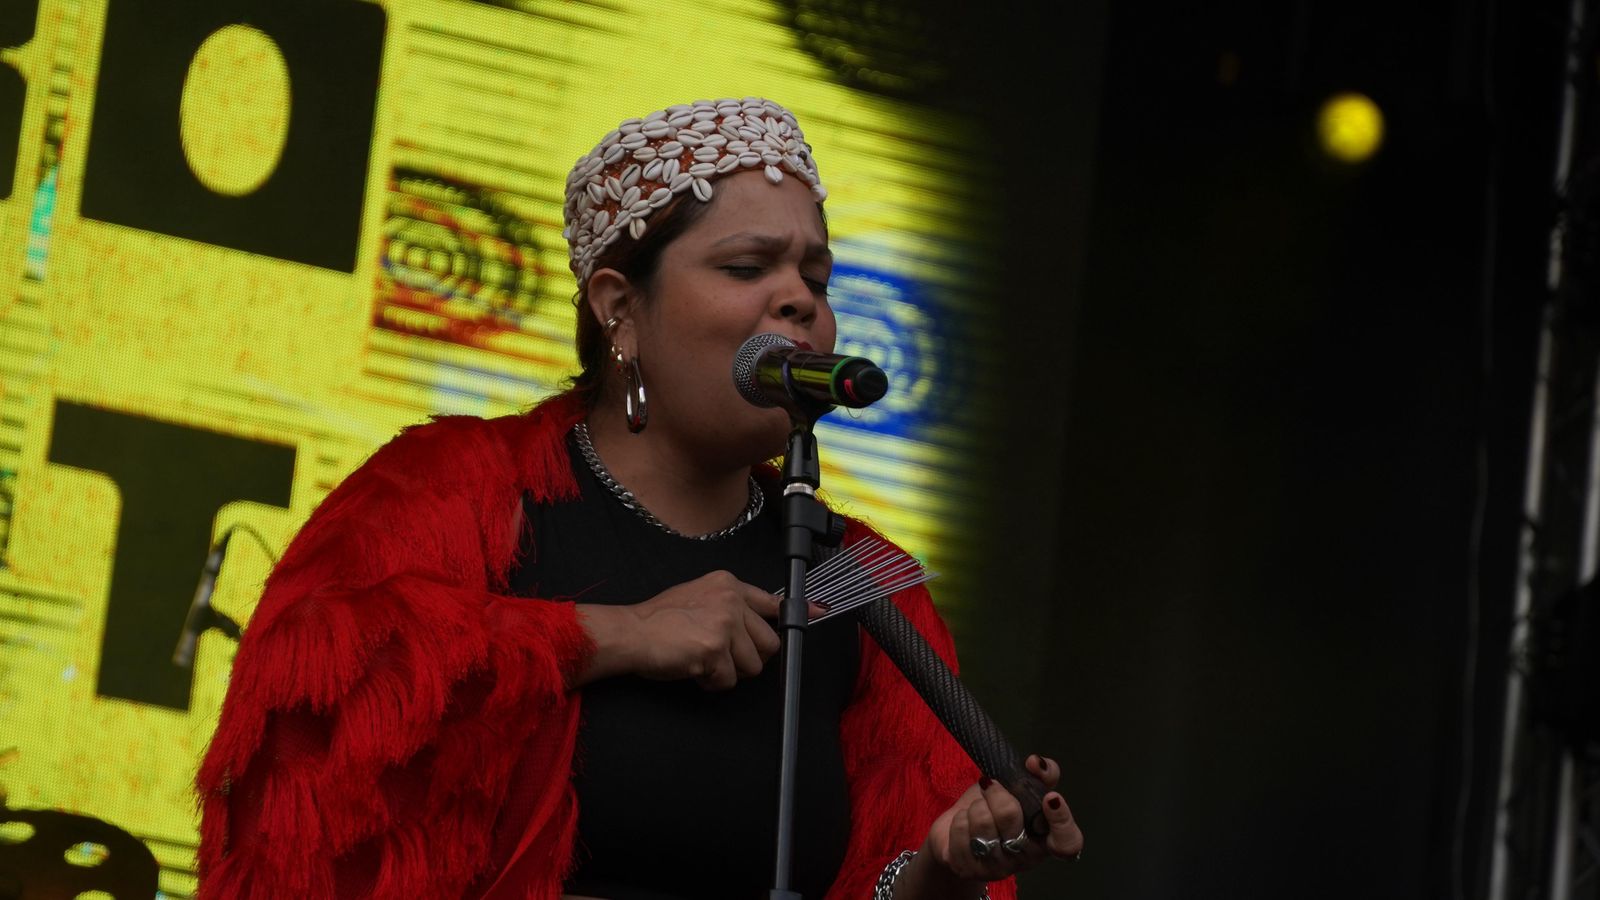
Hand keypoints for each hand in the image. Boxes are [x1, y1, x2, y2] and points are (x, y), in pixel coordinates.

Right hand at [578, 570, 783, 689]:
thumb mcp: (699, 597)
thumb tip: (762, 621)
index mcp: (728, 585)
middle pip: (768, 644)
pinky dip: (711, 682)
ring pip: (752, 666)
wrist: (630, 633)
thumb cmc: (659, 621)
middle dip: (748, 658)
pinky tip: (693, 668)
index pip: (773, 601)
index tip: (821, 612)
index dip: (798, 612)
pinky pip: (728, 680)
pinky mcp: (714, 650)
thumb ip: (731, 605)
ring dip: (728, 672)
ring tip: (702, 659)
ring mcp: (724, 624)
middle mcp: (730, 600)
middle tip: (720, 656)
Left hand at [917, 755, 1082, 888]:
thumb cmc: (996, 809)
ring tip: (978, 810)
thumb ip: (1040, 773)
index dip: (1062, 821)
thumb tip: (1036, 762)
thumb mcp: (1020, 788)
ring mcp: (996, 867)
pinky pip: (961, 828)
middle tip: (992, 788)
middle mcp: (1024, 858)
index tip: (1050, 797)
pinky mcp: (968, 868)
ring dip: (976, 806)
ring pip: (982, 820)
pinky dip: (960, 817)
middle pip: (1010, 816)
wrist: (959, 830)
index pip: (1067, 842)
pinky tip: (966, 825)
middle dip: (996, 793)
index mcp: (1045, 840)